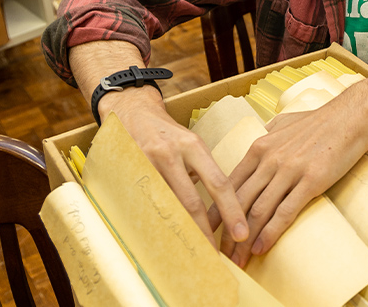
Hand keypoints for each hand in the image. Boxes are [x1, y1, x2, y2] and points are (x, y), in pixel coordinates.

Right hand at [107, 88, 249, 246]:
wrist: (131, 111)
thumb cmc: (167, 132)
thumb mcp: (191, 143)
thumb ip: (203, 170)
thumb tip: (217, 206)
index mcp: (194, 146)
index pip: (219, 183)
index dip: (231, 211)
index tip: (241, 234)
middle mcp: (171, 154)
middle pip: (192, 202)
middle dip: (206, 231)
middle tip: (217, 255)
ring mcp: (146, 165)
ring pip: (167, 207)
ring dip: (180, 232)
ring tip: (192, 252)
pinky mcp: (126, 174)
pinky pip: (144, 206)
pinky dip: (156, 224)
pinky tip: (164, 239)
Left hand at [219, 90, 367, 266]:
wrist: (354, 114)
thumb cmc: (323, 120)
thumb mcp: (287, 122)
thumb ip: (269, 132)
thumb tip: (261, 137)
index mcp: (260, 147)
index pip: (228, 185)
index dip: (215, 212)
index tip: (206, 231)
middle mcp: (270, 159)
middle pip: (238, 202)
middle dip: (225, 233)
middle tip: (217, 255)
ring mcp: (290, 170)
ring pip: (258, 211)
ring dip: (244, 240)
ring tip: (237, 260)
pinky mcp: (312, 180)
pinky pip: (285, 212)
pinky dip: (270, 234)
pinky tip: (261, 248)